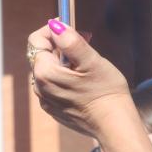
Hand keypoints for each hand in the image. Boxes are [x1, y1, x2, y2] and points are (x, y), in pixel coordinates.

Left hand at [29, 19, 130, 136]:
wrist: (114, 125)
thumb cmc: (106, 92)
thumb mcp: (91, 61)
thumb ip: (71, 42)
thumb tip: (55, 26)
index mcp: (45, 72)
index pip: (37, 40)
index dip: (55, 29)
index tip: (74, 29)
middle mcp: (40, 87)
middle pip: (42, 55)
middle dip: (61, 45)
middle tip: (86, 43)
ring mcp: (47, 100)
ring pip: (48, 70)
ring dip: (64, 61)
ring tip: (86, 64)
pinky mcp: (55, 110)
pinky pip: (53, 86)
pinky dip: (65, 77)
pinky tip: (84, 81)